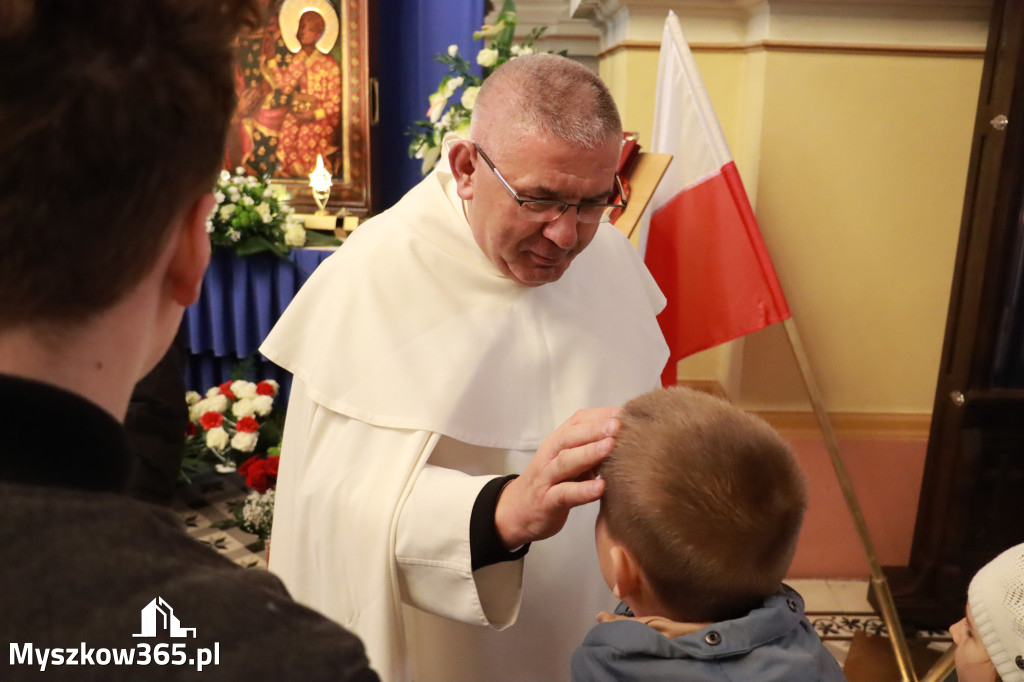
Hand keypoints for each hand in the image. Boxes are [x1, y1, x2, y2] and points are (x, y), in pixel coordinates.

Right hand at [494, 407, 620, 549]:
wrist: (516, 512)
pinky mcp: (547, 502)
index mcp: (557, 443)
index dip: (599, 416)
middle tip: (618, 424)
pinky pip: (565, 494)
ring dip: (589, 453)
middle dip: (594, 429)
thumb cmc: (550, 483)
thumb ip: (589, 450)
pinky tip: (600, 487)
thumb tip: (623, 438)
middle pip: (570, 437)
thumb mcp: (567, 462)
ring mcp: (546, 479)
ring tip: (610, 447)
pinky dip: (582, 490)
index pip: (576, 422)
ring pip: (566, 462)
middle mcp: (549, 456)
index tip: (623, 412)